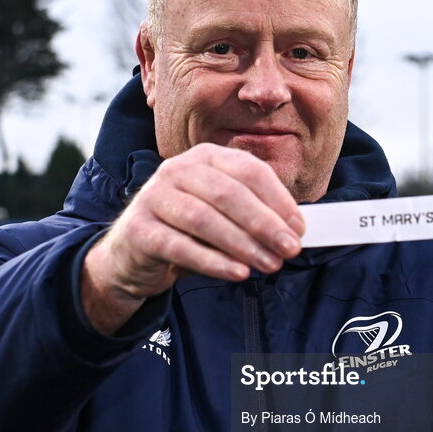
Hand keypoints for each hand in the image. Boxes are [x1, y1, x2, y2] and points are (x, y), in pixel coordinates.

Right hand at [81, 143, 304, 334]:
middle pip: (228, 193)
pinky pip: (180, 246)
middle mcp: (177, 170)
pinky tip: (237, 273)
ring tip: (268, 265)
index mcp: (205, 158)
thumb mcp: (222, 217)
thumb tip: (294, 231)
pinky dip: (213, 262)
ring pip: (204, 219)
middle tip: (289, 249)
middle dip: (264, 223)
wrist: (133, 255)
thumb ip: (254, 217)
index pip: (249, 171)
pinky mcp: (139, 229)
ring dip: (242, 244)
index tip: (300, 228)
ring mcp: (154, 197)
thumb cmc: (187, 232)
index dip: (278, 199)